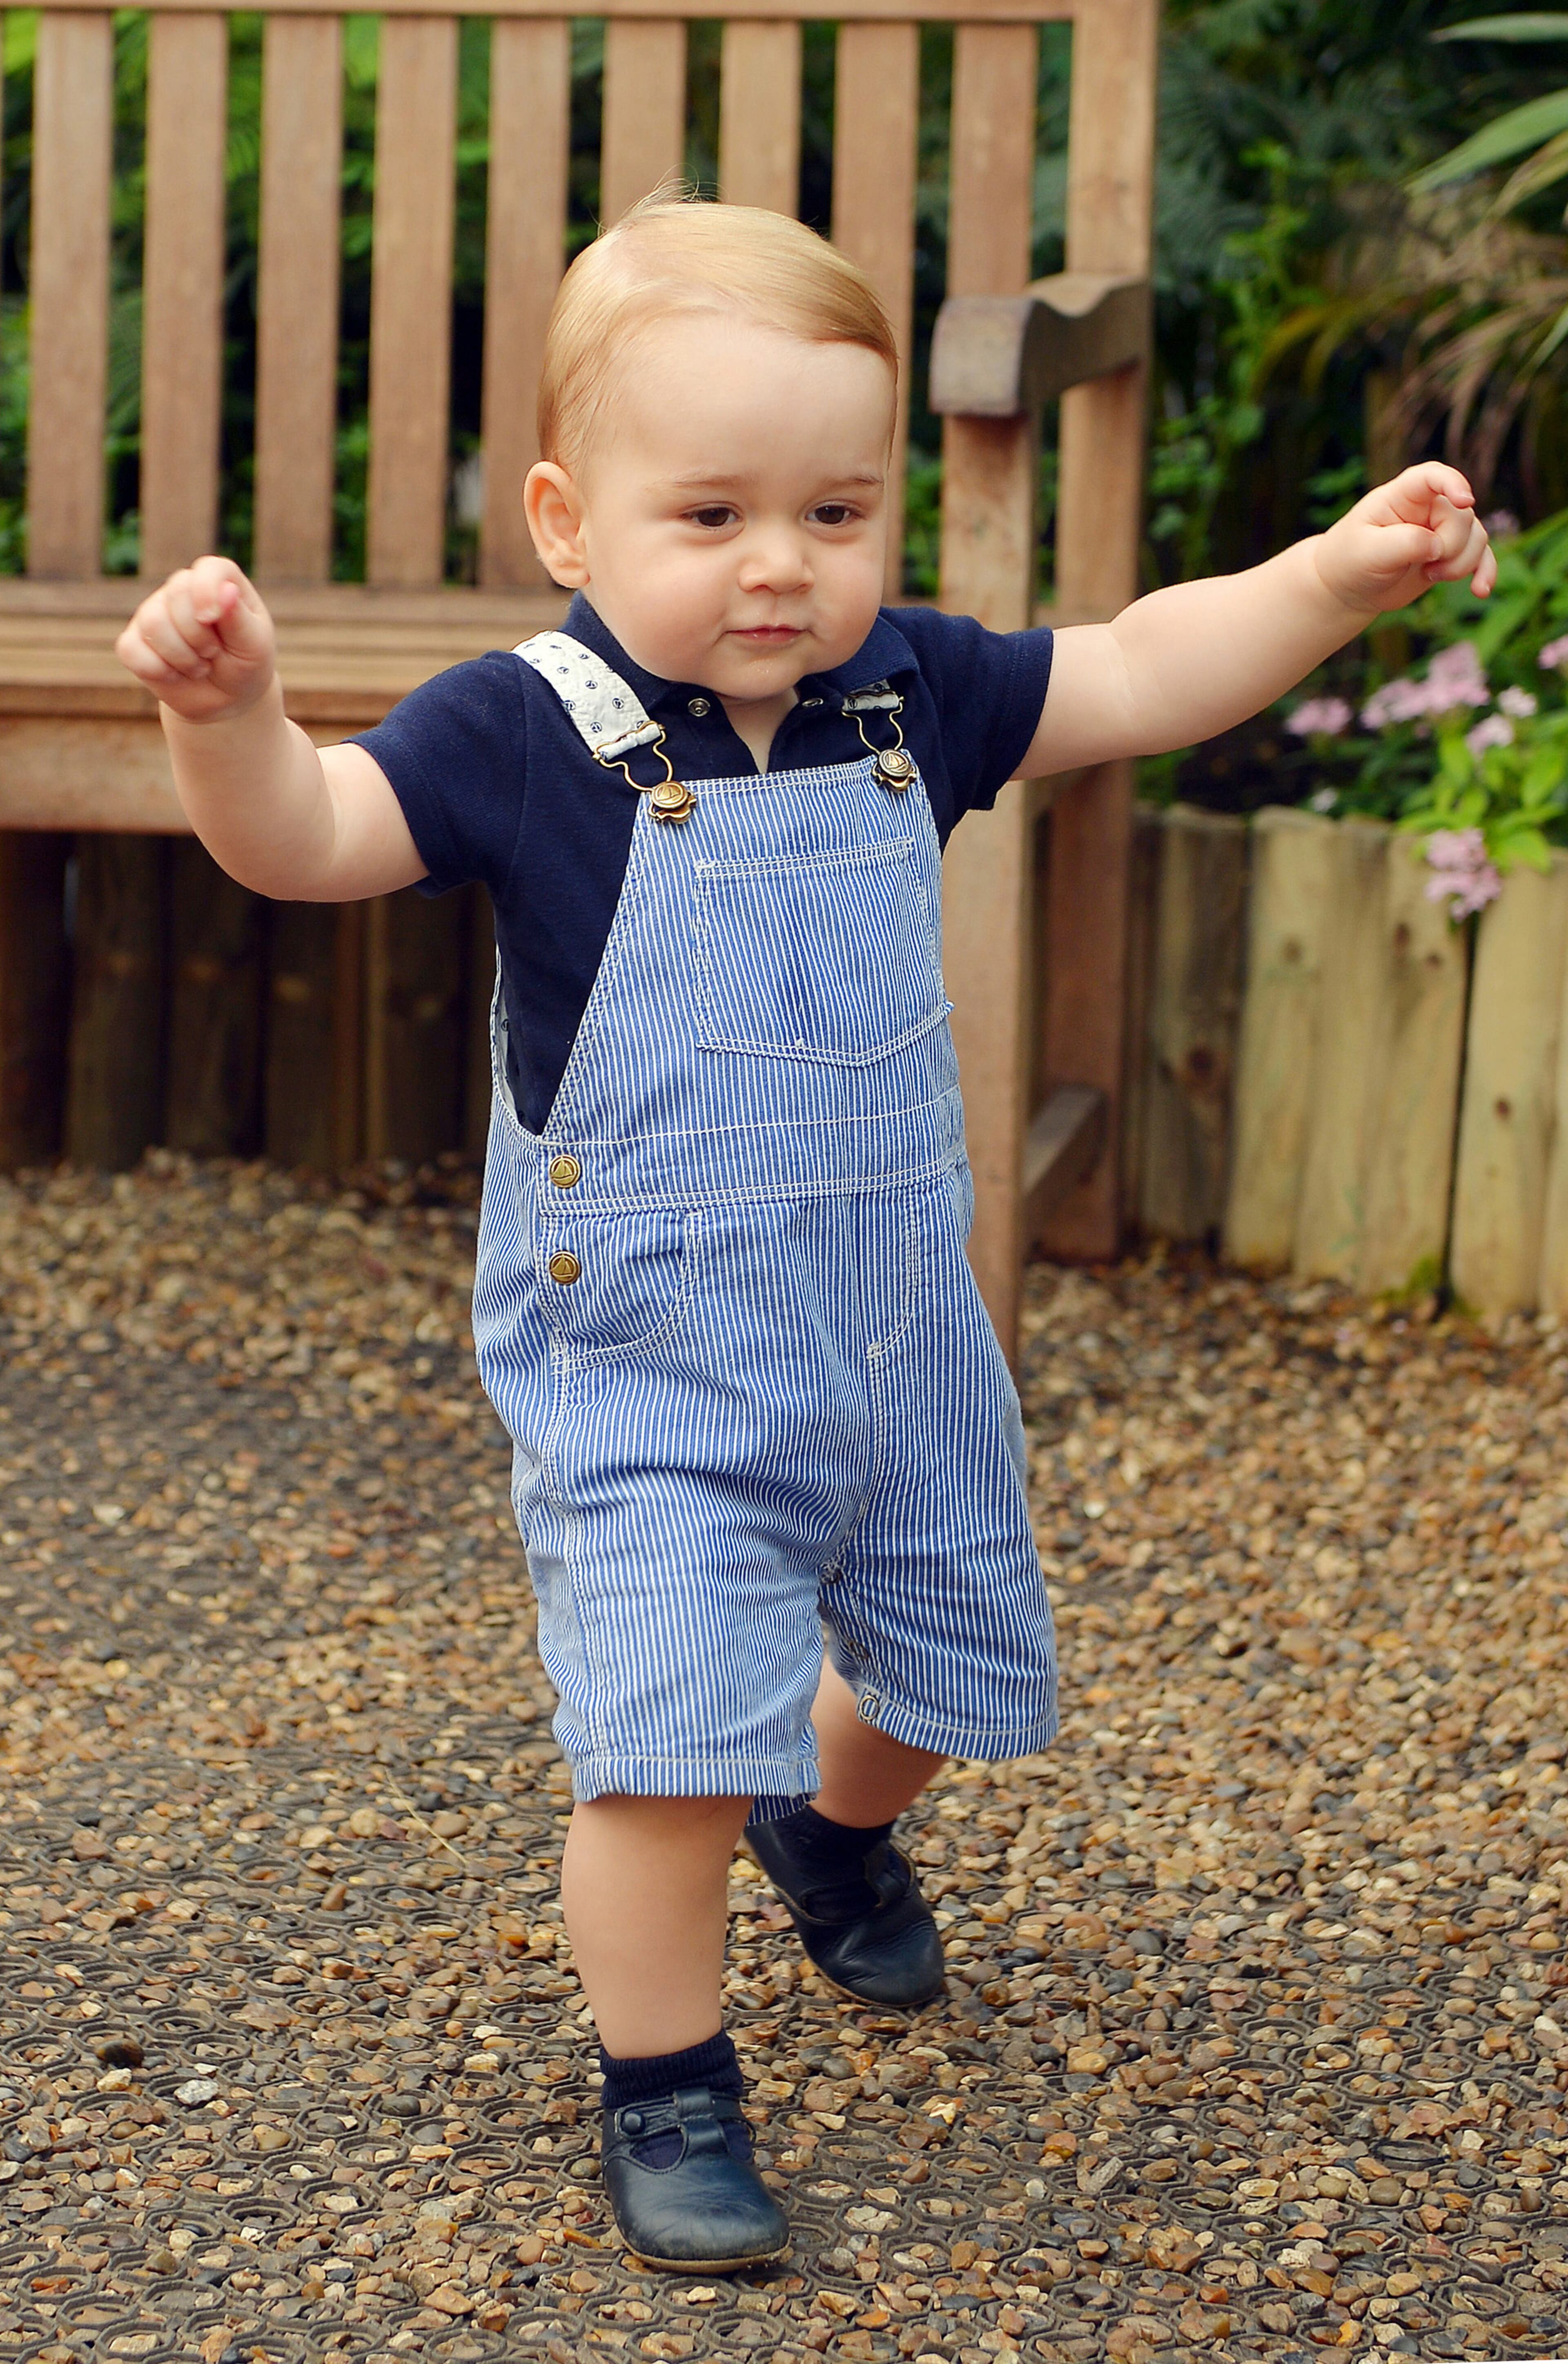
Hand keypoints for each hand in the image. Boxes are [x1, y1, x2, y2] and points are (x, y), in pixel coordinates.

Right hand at [115, 556, 277, 722]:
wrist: (225, 698)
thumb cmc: (244, 664)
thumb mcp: (253, 645)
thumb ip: (239, 617)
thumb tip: (228, 589)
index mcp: (218, 580)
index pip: (208, 570)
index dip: (207, 592)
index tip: (213, 620)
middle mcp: (181, 588)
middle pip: (176, 596)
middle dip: (199, 637)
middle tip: (213, 653)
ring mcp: (153, 611)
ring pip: (153, 623)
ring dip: (182, 657)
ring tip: (199, 666)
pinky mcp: (133, 640)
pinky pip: (130, 650)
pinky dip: (157, 671)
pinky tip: (174, 675)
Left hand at [1314, 462, 1496, 617]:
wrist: (1350, 587)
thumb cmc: (1351, 561)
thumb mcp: (1368, 552)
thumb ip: (1404, 543)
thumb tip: (1437, 546)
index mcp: (1402, 495)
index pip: (1431, 476)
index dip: (1452, 483)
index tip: (1464, 501)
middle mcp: (1428, 506)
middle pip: (1461, 516)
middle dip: (1450, 547)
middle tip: (1425, 567)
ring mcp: (1442, 529)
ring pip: (1476, 537)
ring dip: (1462, 564)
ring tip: (1430, 576)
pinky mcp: (1451, 554)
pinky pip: (1481, 556)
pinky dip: (1484, 572)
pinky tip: (1481, 591)